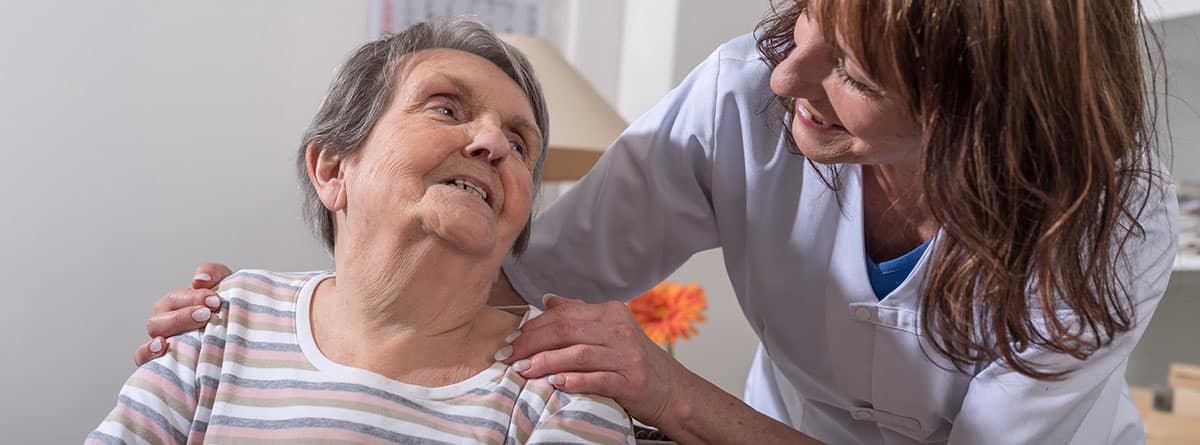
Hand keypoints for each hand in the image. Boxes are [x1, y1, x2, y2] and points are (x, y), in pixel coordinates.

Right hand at [133, 262, 231, 365]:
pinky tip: (162, 347)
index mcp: (179, 305)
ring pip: (155, 329)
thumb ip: (214, 274)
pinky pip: (143, 357)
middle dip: (185, 312)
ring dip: (172, 325)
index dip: (194, 297)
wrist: (242, 341)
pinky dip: (147, 351)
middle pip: (164, 312)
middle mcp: (167, 321)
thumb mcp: (227, 288)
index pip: (178, 297)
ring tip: (191, 326)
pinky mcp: (161, 362)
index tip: (215, 301)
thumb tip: (199, 279)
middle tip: (207, 314)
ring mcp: (162, 340)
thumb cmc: (229, 314)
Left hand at [501, 294, 693, 427]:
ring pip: (577, 353)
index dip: (532, 327)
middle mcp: (619, 330)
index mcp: (611, 313)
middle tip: (507, 356)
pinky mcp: (631, 382)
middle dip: (530, 343)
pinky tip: (555, 383)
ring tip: (522, 370)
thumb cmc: (635, 362)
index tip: (510, 340)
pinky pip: (597, 379)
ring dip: (545, 362)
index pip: (563, 314)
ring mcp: (626, 356)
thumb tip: (548, 300)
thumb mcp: (611, 331)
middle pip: (566, 330)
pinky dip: (574, 380)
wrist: (673, 390)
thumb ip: (580, 314)